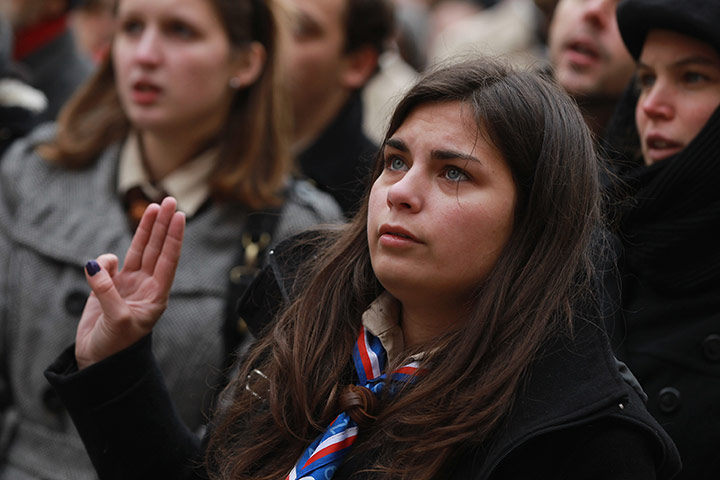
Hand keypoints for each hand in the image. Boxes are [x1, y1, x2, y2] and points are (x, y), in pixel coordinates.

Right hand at [75, 197, 185, 368]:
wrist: (99, 363)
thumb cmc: (116, 347)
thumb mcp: (117, 320)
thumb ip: (106, 292)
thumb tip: (94, 265)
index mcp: (157, 295)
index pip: (168, 260)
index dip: (173, 237)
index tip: (180, 216)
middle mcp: (146, 286)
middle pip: (156, 248)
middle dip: (163, 225)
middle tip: (170, 200)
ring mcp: (128, 285)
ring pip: (138, 251)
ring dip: (145, 230)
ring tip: (153, 208)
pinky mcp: (109, 287)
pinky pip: (108, 265)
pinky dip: (104, 262)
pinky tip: (96, 269)